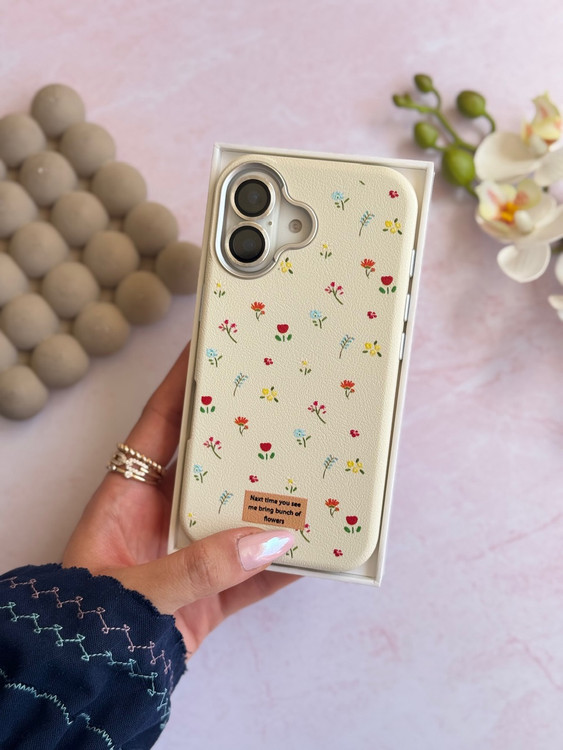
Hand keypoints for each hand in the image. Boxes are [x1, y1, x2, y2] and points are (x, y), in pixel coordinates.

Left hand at [62, 345, 298, 654]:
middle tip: (279, 405)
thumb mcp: (136, 587)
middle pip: (211, 463)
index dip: (182, 385)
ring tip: (310, 473)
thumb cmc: (90, 623)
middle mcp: (164, 515)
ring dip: (272, 500)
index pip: (158, 425)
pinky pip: (256, 570)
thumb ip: (199, 568)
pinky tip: (314, 551)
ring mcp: (191, 551)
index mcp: (130, 495)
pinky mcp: (212, 591)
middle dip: (243, 436)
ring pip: (239, 513)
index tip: (210, 349)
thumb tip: (270, 540)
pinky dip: (284, 564)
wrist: (91, 683)